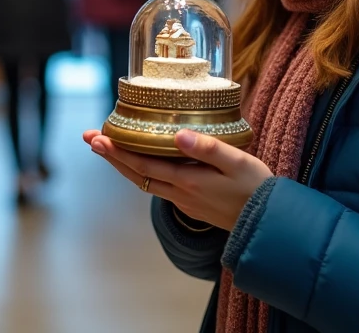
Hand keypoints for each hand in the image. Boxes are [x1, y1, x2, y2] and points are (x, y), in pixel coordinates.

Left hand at [82, 128, 272, 230]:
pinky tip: (140, 161)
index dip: (118, 152)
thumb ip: (207, 148)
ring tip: (106, 147)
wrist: (269, 223)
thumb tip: (178, 135)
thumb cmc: (256, 188)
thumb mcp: (236, 161)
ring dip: (123, 164)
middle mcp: (180, 193)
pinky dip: (142, 171)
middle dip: (111, 156)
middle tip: (89, 138)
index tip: (98, 138)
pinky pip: (157, 185)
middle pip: (136, 175)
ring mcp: (184, 200)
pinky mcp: (191, 202)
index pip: (143, 166)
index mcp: (188, 181)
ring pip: (144, 181)